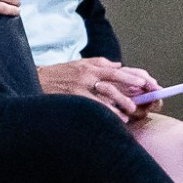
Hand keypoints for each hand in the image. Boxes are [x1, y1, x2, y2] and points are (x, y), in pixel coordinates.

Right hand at [38, 57, 157, 121]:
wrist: (34, 80)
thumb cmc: (58, 74)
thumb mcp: (78, 64)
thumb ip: (99, 63)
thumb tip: (119, 65)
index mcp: (90, 66)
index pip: (117, 69)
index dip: (134, 76)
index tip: (147, 82)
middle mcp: (88, 74)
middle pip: (116, 78)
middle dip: (133, 86)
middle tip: (147, 94)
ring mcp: (81, 85)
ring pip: (107, 92)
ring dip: (122, 101)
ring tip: (132, 111)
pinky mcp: (74, 96)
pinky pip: (95, 105)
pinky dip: (107, 112)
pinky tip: (116, 118)